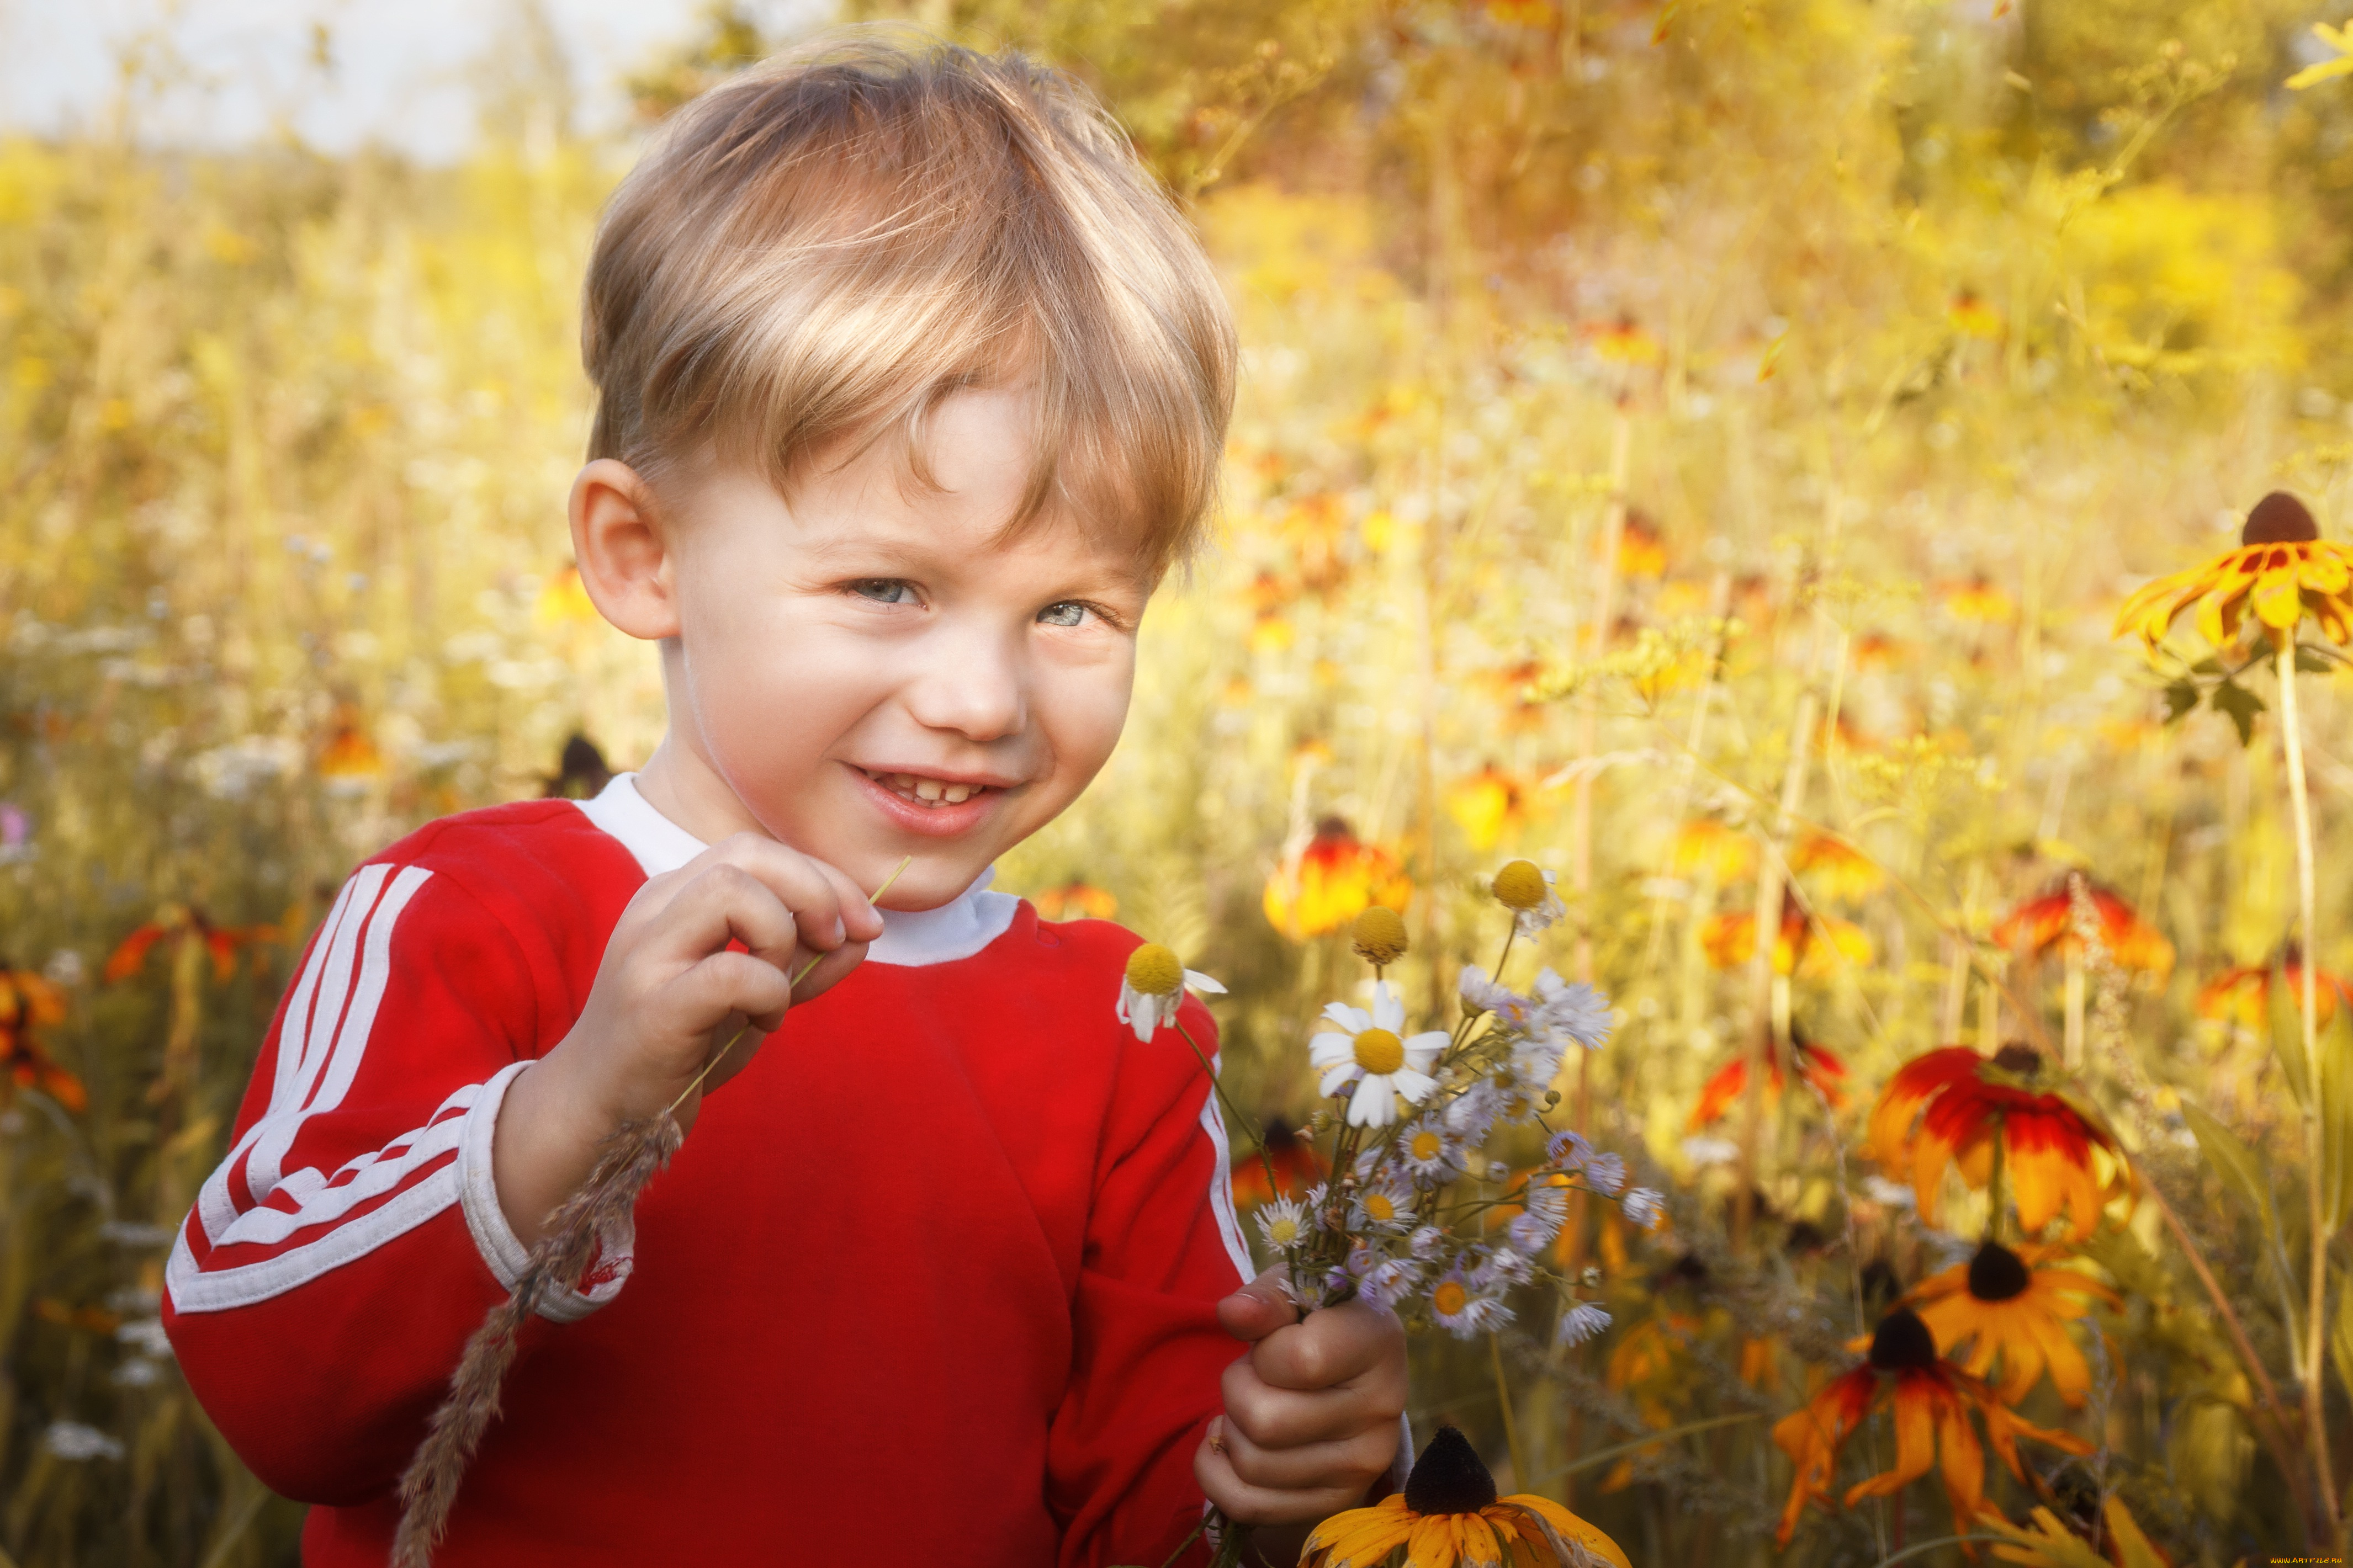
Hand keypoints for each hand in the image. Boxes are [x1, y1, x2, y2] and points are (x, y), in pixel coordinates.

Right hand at [494, 834, 882, 1242]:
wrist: (601, 1110)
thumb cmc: (679, 1046)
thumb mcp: (752, 995)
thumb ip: (804, 962)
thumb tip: (865, 935)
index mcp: (675, 897)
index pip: (757, 851)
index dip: (822, 876)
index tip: (864, 923)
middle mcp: (655, 911)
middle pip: (747, 853)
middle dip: (815, 889)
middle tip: (837, 940)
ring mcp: (647, 955)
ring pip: (732, 893)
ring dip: (781, 937)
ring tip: (779, 988)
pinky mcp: (652, 1008)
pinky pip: (731, 972)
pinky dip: (769, 992)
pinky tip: (763, 1022)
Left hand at [1196, 1266, 1407, 1541]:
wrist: (1347, 1380)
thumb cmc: (1313, 1326)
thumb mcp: (1296, 1296)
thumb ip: (1266, 1298)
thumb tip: (1231, 1312)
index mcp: (1379, 1342)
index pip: (1300, 1360)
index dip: (1265, 1351)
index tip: (1272, 1342)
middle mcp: (1382, 1408)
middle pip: (1265, 1420)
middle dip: (1235, 1390)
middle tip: (1251, 1377)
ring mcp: (1362, 1465)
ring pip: (1252, 1464)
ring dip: (1230, 1431)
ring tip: (1251, 1407)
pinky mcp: (1334, 1503)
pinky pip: (1246, 1504)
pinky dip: (1217, 1474)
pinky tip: (1232, 1446)